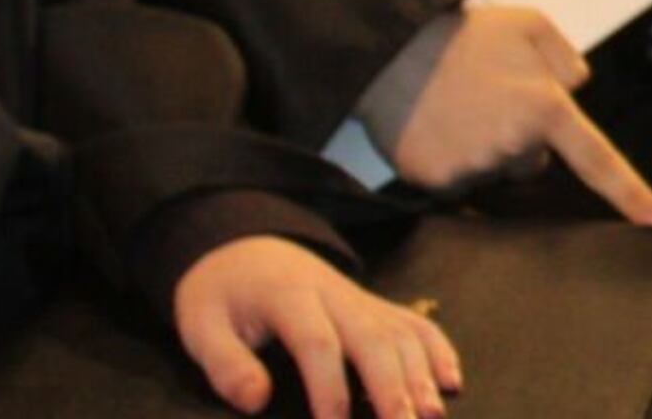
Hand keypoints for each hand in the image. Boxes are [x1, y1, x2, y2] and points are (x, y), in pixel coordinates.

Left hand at [172, 235, 462, 418]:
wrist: (245, 249)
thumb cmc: (220, 296)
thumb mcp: (200, 326)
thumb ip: (225, 364)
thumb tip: (255, 402)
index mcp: (290, 297)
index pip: (318, 342)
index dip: (329, 388)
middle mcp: (336, 295)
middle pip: (375, 339)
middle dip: (393, 387)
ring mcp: (362, 299)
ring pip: (401, 334)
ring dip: (422, 375)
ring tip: (432, 416)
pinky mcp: (375, 306)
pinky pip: (416, 323)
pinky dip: (439, 350)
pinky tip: (451, 380)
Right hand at [353, 5, 651, 225]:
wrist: (390, 52)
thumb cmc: (465, 35)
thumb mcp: (530, 25)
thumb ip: (566, 57)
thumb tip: (576, 87)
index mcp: (546, 109)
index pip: (599, 160)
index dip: (631, 193)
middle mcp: (514, 146)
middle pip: (532, 161)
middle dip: (520, 139)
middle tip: (489, 100)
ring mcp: (473, 169)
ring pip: (494, 172)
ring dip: (484, 149)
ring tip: (457, 109)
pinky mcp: (436, 183)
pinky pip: (457, 180)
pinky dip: (449, 159)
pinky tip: (434, 127)